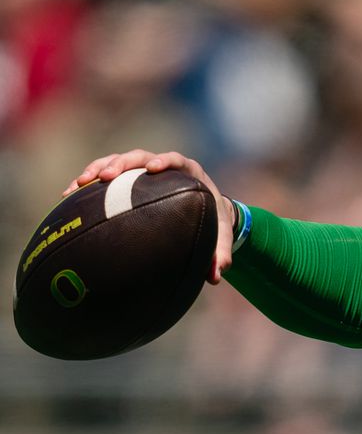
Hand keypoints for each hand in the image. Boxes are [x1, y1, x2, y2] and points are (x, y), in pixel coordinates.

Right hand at [64, 150, 234, 284]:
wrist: (204, 212)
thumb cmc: (213, 221)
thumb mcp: (220, 235)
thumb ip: (220, 253)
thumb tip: (216, 277)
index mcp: (189, 173)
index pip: (176, 160)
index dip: (164, 160)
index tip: (153, 168)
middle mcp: (163, 167)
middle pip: (139, 157)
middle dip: (121, 163)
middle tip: (106, 176)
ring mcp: (142, 172)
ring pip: (116, 162)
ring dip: (97, 169)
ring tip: (80, 184)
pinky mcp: (126, 180)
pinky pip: (105, 178)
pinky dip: (88, 184)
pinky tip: (69, 196)